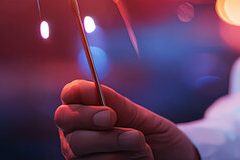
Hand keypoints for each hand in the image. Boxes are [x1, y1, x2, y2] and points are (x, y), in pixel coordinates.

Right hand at [55, 80, 200, 159]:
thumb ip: (118, 105)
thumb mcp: (142, 117)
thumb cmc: (155, 136)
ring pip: (79, 150)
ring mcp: (80, 155)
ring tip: (141, 144)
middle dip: (94, 125)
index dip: (81, 97)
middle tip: (120, 125)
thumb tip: (90, 87)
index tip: (109, 111)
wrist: (171, 158)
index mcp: (87, 108)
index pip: (70, 94)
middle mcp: (76, 131)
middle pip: (67, 124)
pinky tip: (135, 158)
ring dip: (115, 146)